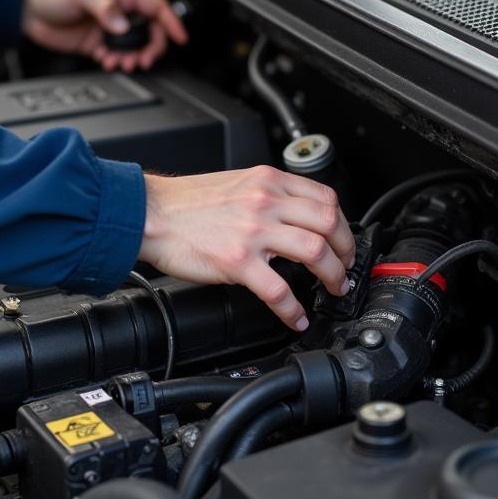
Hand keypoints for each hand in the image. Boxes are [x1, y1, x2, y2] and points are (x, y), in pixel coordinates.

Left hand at [21, 0, 187, 71]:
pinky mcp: (96, 43)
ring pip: (134, 47)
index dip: (171, 22)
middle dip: (152, 48)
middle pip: (150, 31)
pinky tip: (107, 62)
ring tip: (122, 64)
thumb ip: (106, 9)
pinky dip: (115, 62)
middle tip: (144, 60)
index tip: (180, 38)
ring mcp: (108, 28)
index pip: (156, 7)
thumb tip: (124, 26)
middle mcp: (119, 10)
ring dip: (133, 58)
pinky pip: (115, 55)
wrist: (27, 8)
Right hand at [138, 167, 355, 330]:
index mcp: (267, 181)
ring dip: (332, 276)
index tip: (343, 240)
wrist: (150, 214)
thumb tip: (294, 217)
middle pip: (329, 223)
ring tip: (331, 290)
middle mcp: (265, 201)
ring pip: (315, 252)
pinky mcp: (237, 261)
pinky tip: (294, 317)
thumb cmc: (185, 203)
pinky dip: (293, 309)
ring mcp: (253, 231)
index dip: (343, 223)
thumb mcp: (236, 182)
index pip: (325, 197)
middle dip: (347, 251)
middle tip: (346, 268)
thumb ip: (267, 195)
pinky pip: (279, 290)